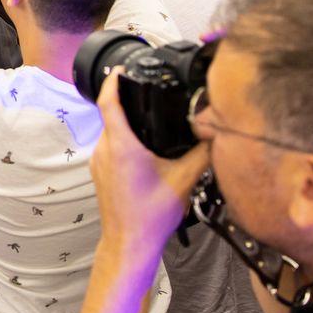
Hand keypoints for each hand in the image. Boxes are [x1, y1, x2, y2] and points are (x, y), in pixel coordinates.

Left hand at [90, 71, 211, 259]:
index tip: (122, 69)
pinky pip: (110, 146)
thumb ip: (202, 152)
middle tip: (146, 92)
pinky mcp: (99, 172)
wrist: (129, 243)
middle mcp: (105, 150)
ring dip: (127, 124)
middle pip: (111, 115)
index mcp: (122, 146)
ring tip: (149, 119)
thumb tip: (214, 132)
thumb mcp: (185, 179)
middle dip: (128, 102)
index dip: (114, 81)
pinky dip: (124, 140)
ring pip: (111, 132)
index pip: (109, 102)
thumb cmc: (151, 216)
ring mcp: (98, 162)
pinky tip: (143, 148)